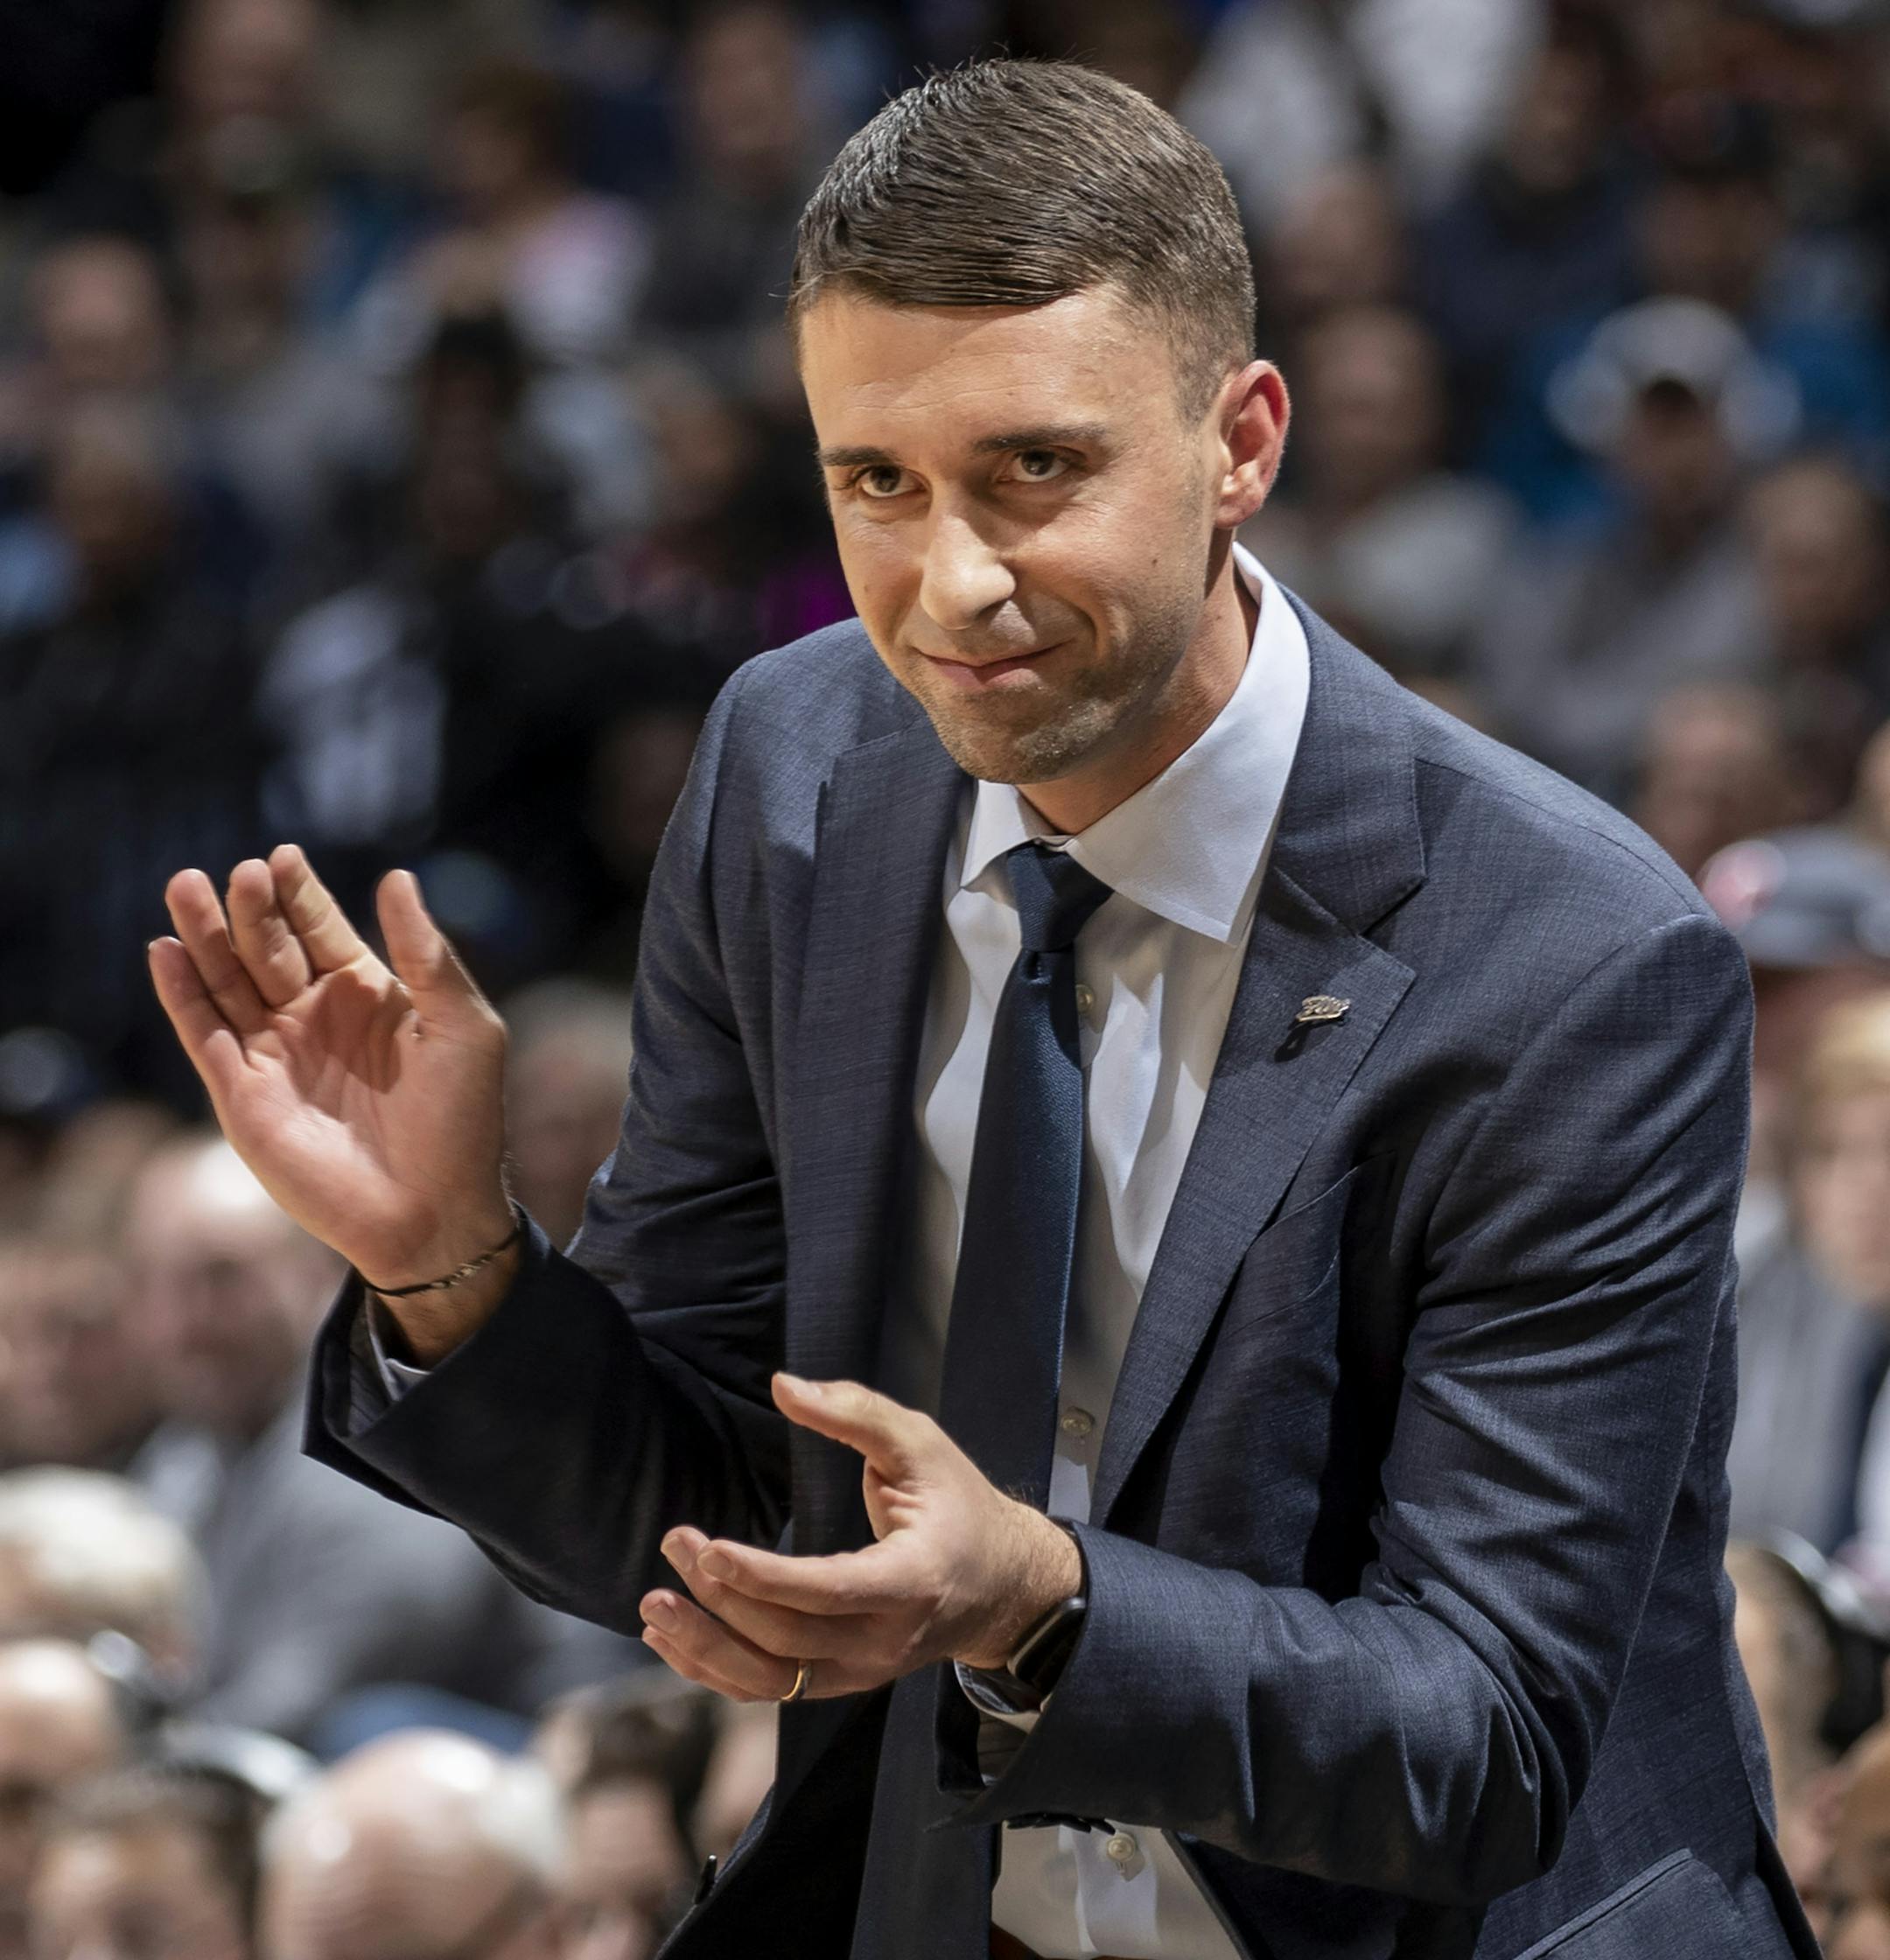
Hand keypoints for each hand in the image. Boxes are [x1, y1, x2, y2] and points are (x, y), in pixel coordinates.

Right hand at [147, 847, 514, 1355]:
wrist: (433, 1211)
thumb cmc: (463, 1120)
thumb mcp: (463, 1027)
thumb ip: (427, 956)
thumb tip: (398, 878)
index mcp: (368, 994)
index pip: (321, 927)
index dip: (300, 892)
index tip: (283, 855)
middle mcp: (314, 1017)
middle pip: (267, 945)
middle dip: (251, 908)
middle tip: (238, 872)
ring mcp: (275, 1054)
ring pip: (227, 981)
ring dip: (204, 936)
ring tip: (185, 887)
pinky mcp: (242, 1095)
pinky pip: (205, 1034)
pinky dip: (182, 993)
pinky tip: (165, 950)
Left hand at [638, 1374, 1082, 1701]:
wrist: (1003, 1587)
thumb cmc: (957, 1503)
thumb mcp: (921, 1443)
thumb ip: (854, 1412)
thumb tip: (783, 1386)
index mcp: (912, 1579)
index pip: (828, 1590)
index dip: (763, 1577)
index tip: (708, 1547)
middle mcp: (885, 1639)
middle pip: (787, 1638)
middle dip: (720, 1593)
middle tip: (675, 1541)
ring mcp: (862, 1670)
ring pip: (771, 1680)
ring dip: (705, 1646)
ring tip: (653, 1607)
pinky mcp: (841, 1680)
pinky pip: (772, 1689)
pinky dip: (716, 1670)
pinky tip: (673, 1639)